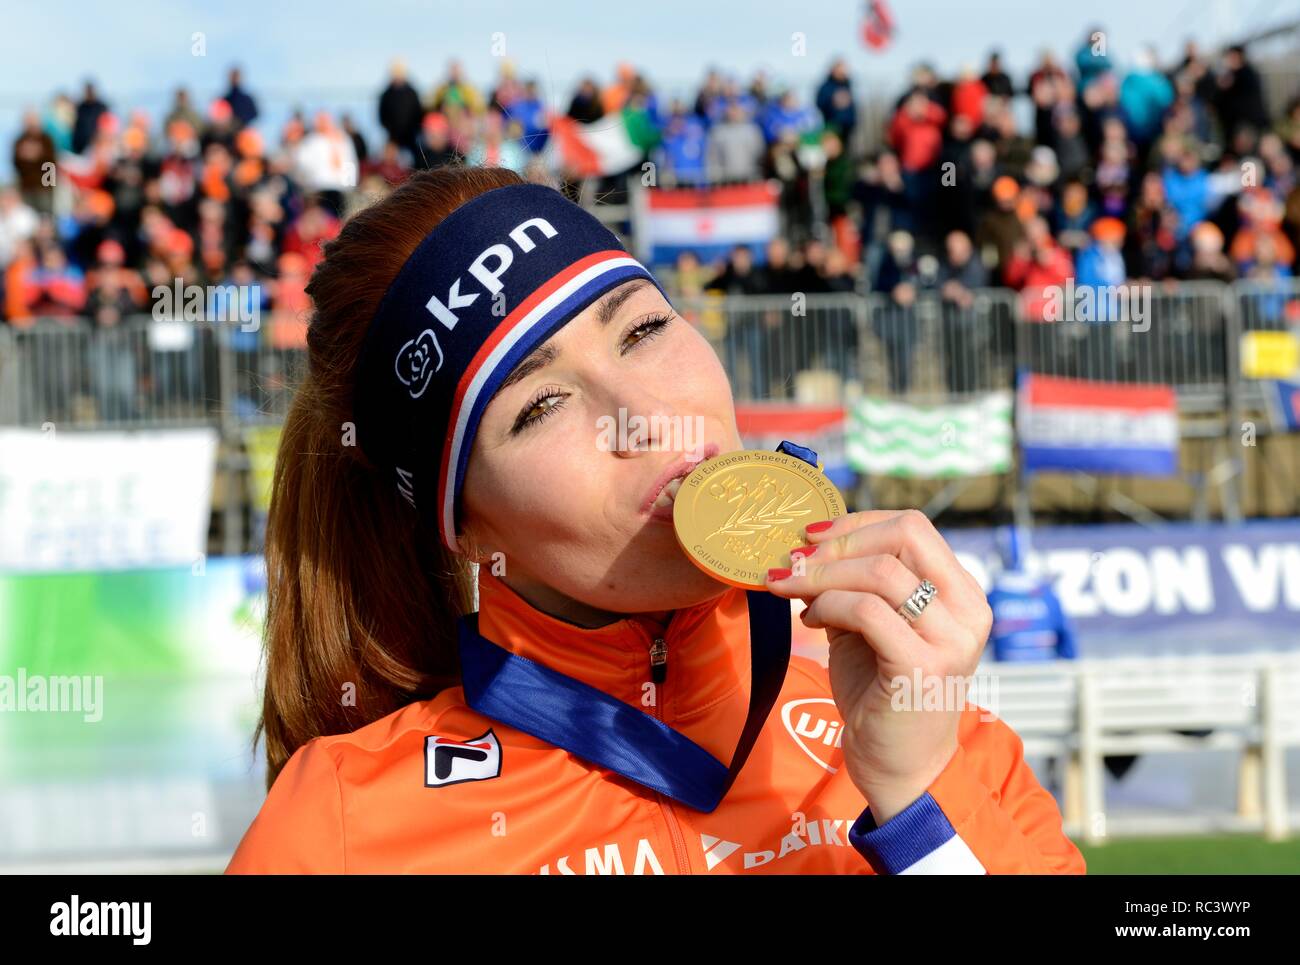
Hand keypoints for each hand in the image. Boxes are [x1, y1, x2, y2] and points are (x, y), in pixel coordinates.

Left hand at [764, 510, 991, 822]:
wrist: (899, 767)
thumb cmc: (882, 693)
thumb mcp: (870, 626)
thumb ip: (854, 585)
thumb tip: (808, 546)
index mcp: (962, 593)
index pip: (914, 527)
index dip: (857, 522)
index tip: (811, 536)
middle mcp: (967, 611)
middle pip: (904, 536)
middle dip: (838, 542)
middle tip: (795, 560)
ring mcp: (950, 640)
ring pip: (880, 572)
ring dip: (822, 574)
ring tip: (792, 591)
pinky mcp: (922, 667)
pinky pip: (866, 611)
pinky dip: (828, 606)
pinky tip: (809, 621)